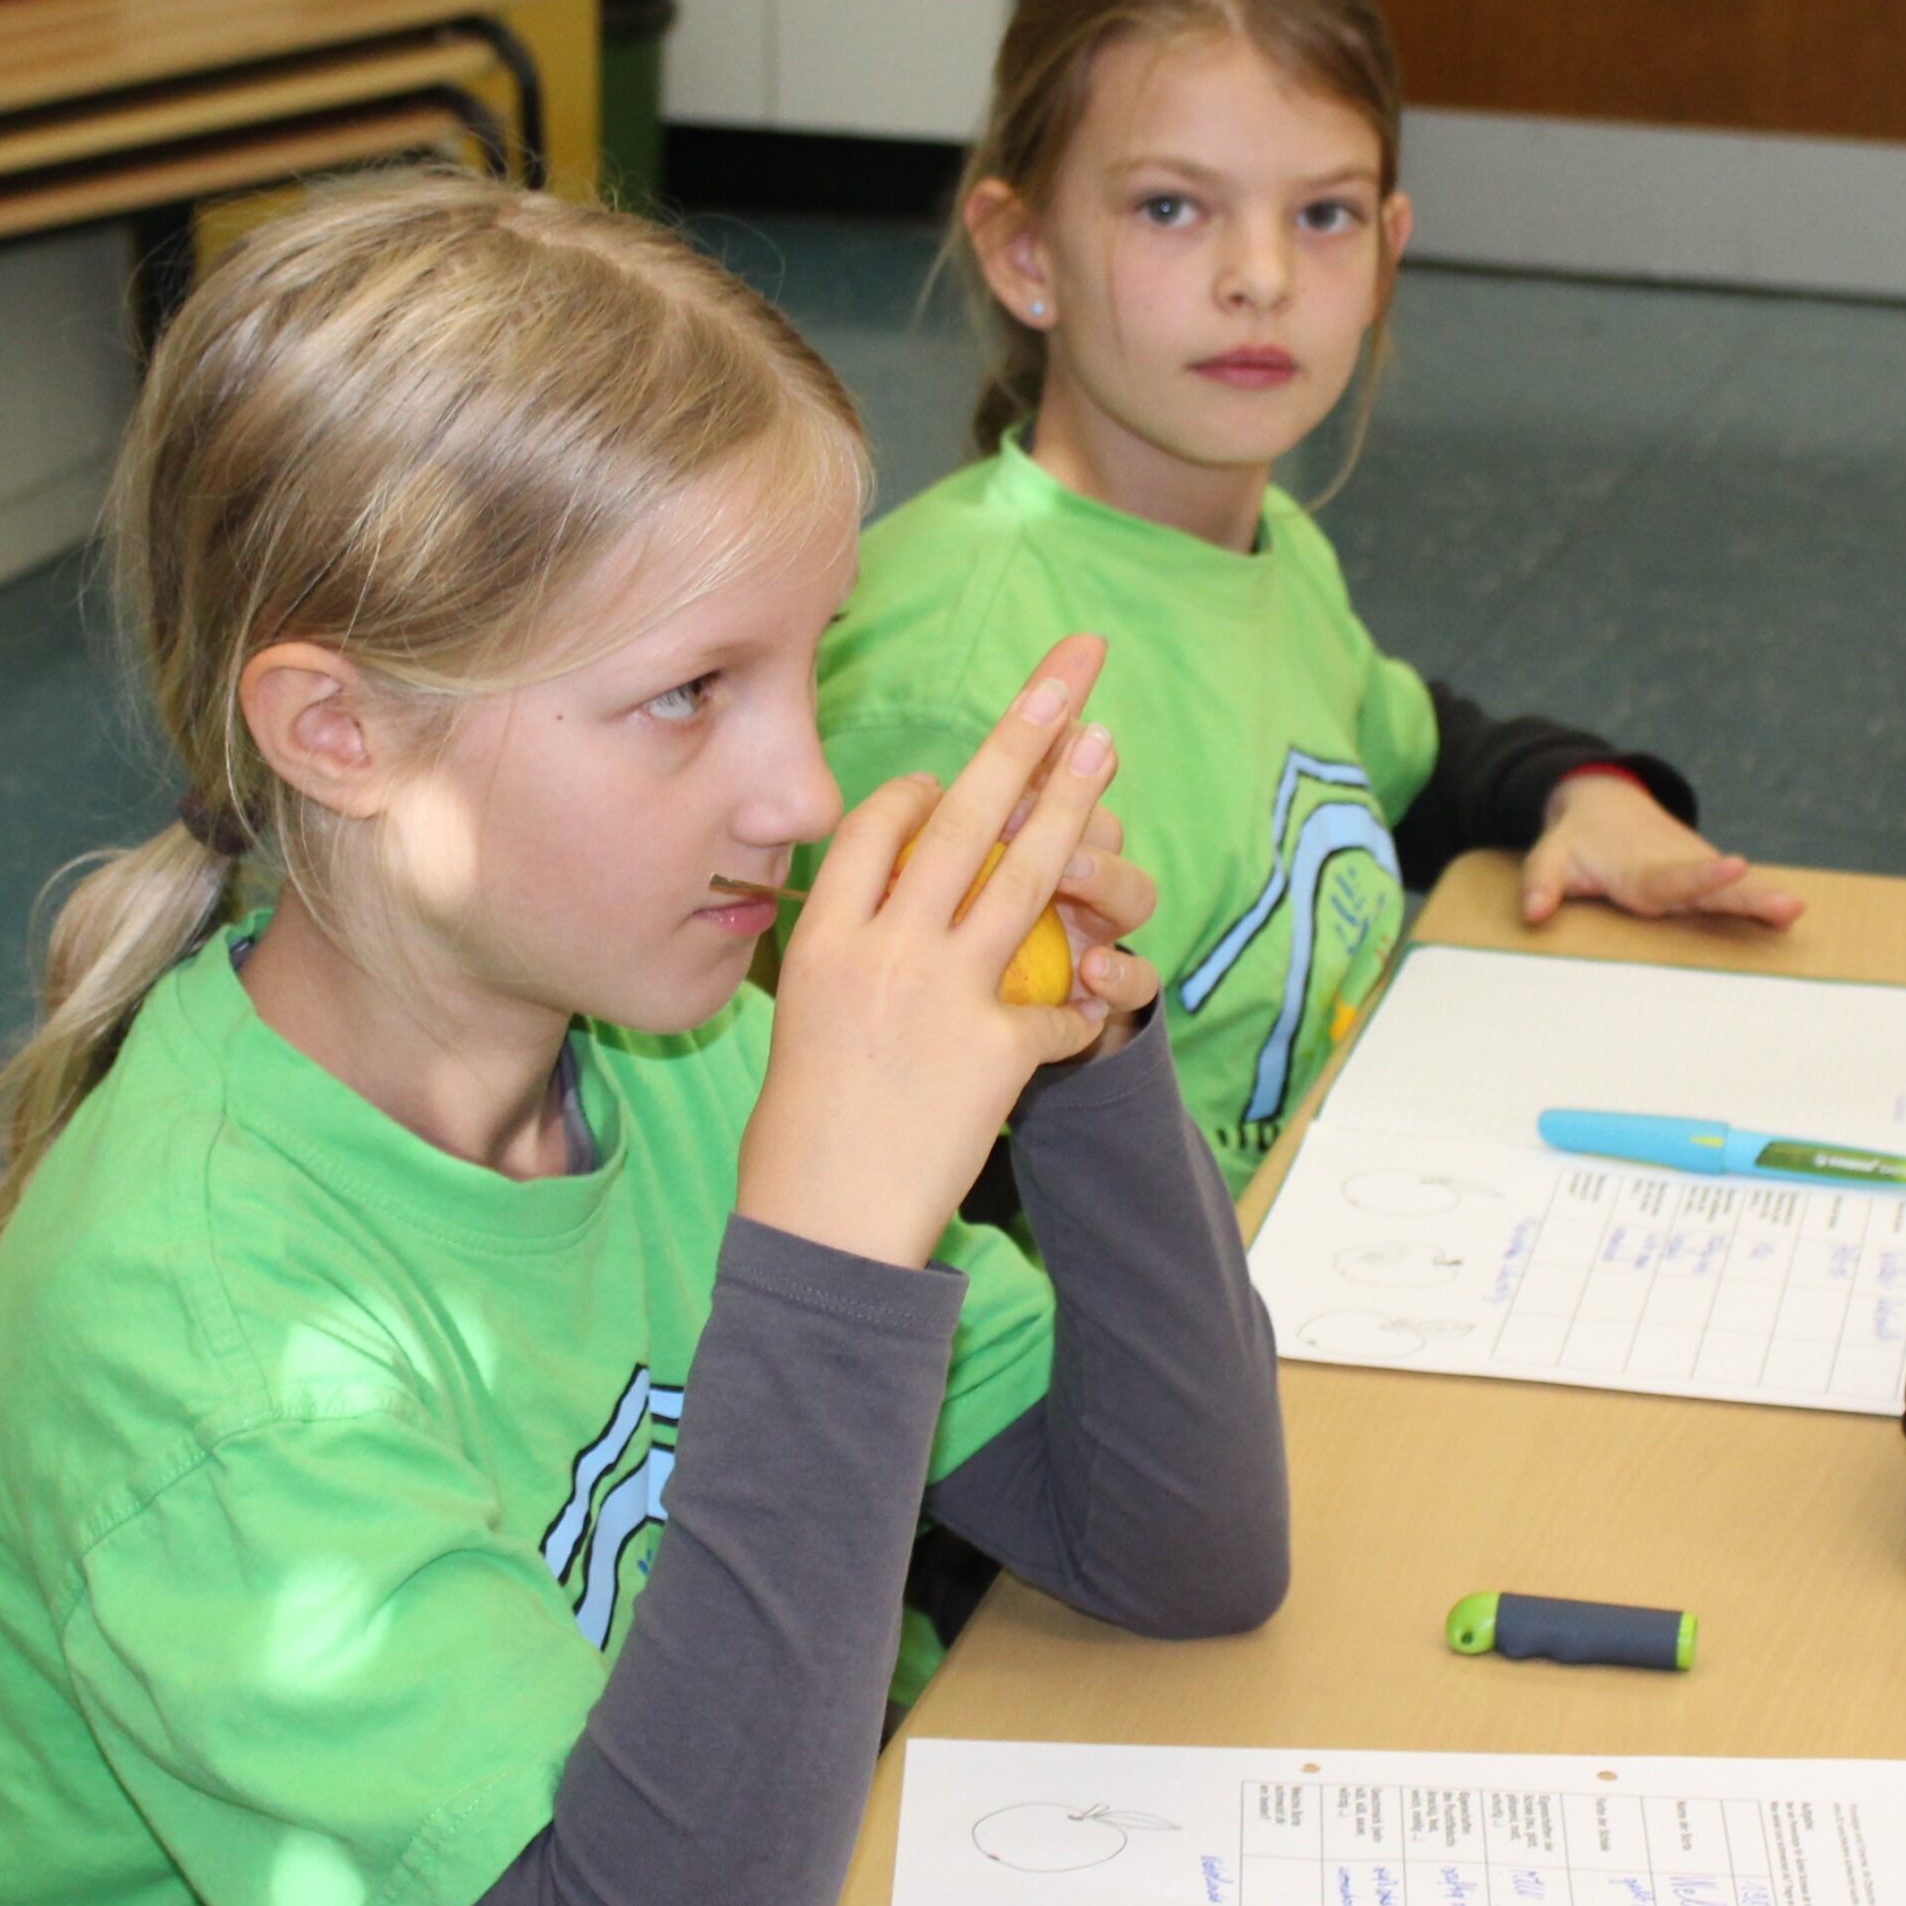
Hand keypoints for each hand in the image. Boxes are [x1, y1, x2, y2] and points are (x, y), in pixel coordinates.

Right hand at [742, 635, 1135, 1266]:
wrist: (820, 1227)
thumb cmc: (798, 1139)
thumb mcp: (802, 1022)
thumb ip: (846, 960)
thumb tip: (880, 918)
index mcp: (823, 938)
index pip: (878, 826)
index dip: (922, 791)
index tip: (951, 775)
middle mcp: (883, 948)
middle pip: (964, 817)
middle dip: (1021, 735)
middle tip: (1068, 679)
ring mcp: (942, 994)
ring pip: (1025, 876)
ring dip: (1074, 804)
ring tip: (1107, 746)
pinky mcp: (996, 1051)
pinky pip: (1058, 1012)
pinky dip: (1080, 1010)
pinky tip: (1092, 1010)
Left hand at [1519, 773, 1804, 930]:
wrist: (1605, 799)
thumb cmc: (1576, 837)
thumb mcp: (1549, 855)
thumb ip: (1540, 882)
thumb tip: (1533, 914)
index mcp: (1638, 872)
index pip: (1671, 879)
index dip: (1701, 878)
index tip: (1735, 868)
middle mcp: (1674, 869)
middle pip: (1714, 889)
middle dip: (1751, 897)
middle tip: (1790, 906)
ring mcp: (1694, 870)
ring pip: (1732, 889)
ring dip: (1764, 900)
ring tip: (1798, 911)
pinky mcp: (1704, 874)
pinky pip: (1734, 890)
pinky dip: (1761, 901)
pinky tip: (1789, 917)